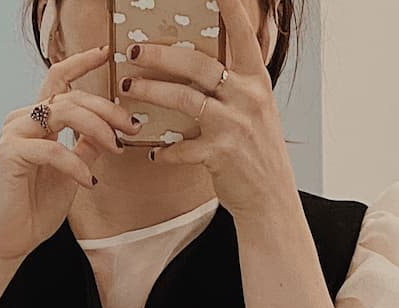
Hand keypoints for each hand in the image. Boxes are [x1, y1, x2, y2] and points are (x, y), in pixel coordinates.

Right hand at [0, 43, 139, 267]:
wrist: (9, 240)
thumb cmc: (35, 209)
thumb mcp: (73, 173)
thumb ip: (86, 148)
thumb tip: (110, 130)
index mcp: (36, 121)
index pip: (59, 81)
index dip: (81, 63)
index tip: (106, 53)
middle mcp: (23, 120)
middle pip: (70, 96)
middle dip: (106, 109)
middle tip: (130, 127)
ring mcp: (14, 134)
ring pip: (62, 112)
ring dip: (96, 128)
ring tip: (115, 149)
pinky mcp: (10, 153)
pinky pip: (53, 149)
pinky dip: (75, 164)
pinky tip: (89, 181)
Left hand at [118, 0, 295, 219]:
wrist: (271, 199)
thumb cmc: (257, 153)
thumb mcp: (257, 111)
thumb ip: (237, 85)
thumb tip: (207, 63)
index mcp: (257, 82)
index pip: (243, 36)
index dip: (231, 10)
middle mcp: (247, 98)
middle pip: (198, 65)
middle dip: (161, 55)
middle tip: (133, 50)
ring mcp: (234, 126)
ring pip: (184, 99)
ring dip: (151, 91)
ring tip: (127, 88)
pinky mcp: (220, 155)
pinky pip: (183, 147)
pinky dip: (166, 150)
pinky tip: (155, 151)